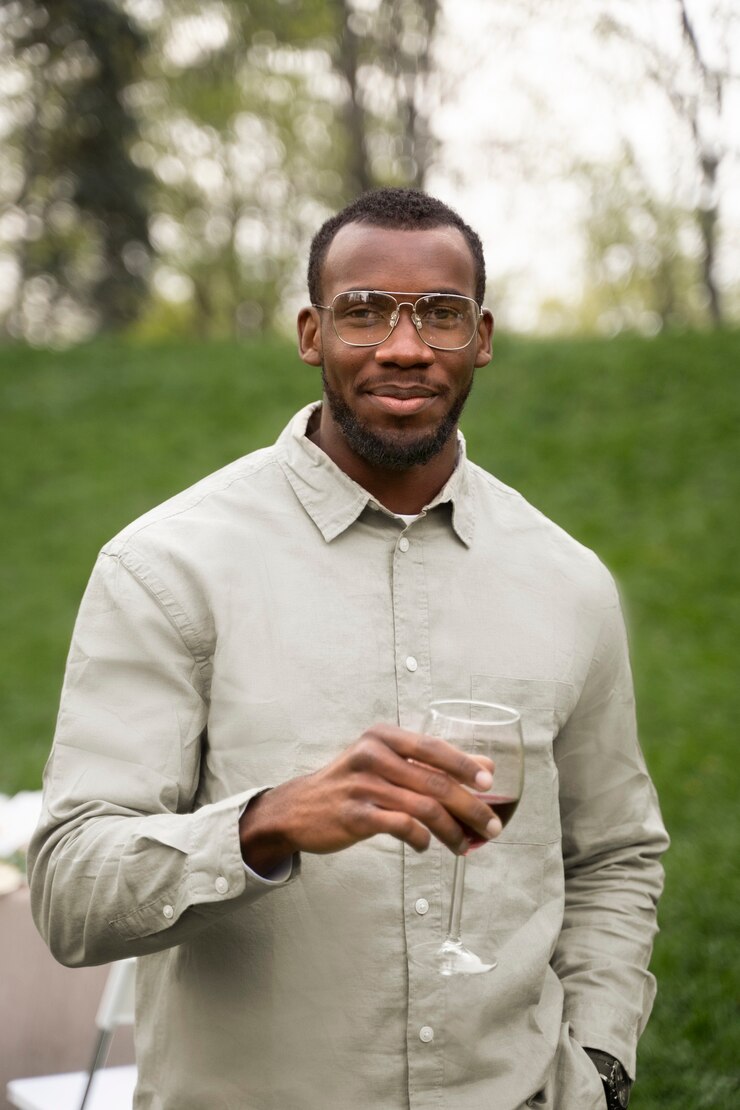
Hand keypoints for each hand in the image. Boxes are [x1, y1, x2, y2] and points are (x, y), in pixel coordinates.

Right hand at [239, 722, 500, 874]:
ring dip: (452, 830)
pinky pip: (402, 826)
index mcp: (383, 736)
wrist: (297, 808)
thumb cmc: (351, 783)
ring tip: (465, 844)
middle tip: (491, 826)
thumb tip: (486, 767)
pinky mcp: (355, 815)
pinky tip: (427, 846)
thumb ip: (429, 763)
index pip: (434, 747)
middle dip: (470, 806)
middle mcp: (373, 755)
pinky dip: (422, 839)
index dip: (466, 765)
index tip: (491, 784)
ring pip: (423, 807)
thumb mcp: (385, 762)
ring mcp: (362, 785)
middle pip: (435, 781)